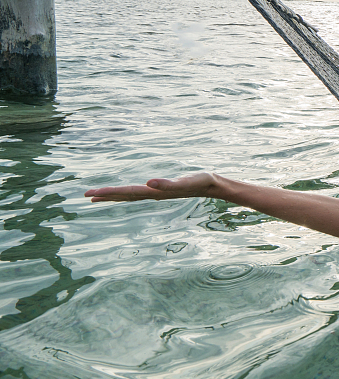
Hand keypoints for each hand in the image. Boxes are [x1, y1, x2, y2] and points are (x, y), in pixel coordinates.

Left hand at [86, 173, 220, 202]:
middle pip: (124, 195)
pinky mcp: (159, 190)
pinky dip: (125, 193)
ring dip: (112, 196)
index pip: (126, 192)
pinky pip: (137, 193)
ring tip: (97, 197)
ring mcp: (155, 193)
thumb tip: (148, 182)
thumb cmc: (200, 181)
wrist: (212, 186)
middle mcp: (152, 194)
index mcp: (154, 192)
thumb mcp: (185, 181)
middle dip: (105, 196)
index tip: (92, 194)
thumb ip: (167, 184)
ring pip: (128, 196)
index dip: (109, 192)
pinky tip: (122, 192)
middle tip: (86, 196)